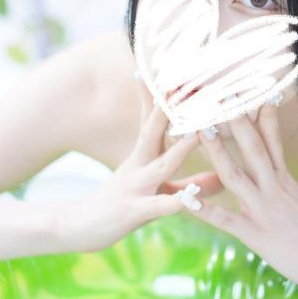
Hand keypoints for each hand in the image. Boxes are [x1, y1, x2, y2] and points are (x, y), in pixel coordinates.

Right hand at [63, 79, 222, 252]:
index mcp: (145, 155)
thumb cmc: (122, 206)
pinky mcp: (133, 211)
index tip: (182, 71)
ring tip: (197, 133)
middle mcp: (139, 164)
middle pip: (155, 130)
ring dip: (180, 149)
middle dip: (172, 109)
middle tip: (189, 85)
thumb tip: (221, 178)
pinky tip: (191, 199)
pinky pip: (158, 206)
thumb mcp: (156, 192)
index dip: (168, 96)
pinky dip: (176, 202)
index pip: (156, 118)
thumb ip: (187, 184)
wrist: (77, 228)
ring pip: (162, 164)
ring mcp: (135, 186)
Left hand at [187, 102, 297, 291]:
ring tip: (201, 130)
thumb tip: (271, 163)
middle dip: (236, 120)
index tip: (248, 88)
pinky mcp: (256, 235)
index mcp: (282, 178)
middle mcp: (273, 187)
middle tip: (220, 93)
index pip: (270, 138)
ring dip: (218, 152)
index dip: (258, 113)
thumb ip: (281, 180)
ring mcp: (264, 209)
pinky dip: (207, 210)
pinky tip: (188, 200)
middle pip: (252, 147)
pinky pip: (227, 221)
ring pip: (236, 175)